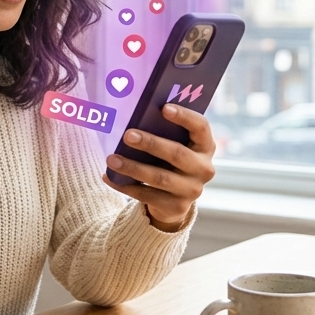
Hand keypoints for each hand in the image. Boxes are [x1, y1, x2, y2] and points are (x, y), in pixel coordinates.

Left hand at [102, 104, 215, 231]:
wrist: (175, 199)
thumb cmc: (170, 161)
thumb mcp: (176, 145)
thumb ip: (166, 133)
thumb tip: (137, 118)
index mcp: (206, 146)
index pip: (201, 127)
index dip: (184, 116)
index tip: (164, 108)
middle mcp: (204, 169)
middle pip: (177, 154)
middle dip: (151, 143)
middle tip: (127, 135)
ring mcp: (192, 190)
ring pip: (159, 177)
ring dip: (133, 167)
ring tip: (111, 159)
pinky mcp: (177, 207)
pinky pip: (147, 195)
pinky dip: (125, 185)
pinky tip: (109, 176)